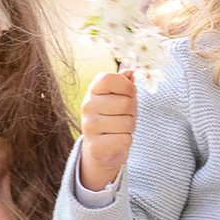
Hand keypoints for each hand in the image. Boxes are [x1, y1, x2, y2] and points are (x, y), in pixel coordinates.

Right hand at [78, 68, 136, 191]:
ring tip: (119, 129)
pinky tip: (116, 140)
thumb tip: (129, 72)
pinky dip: (126, 141)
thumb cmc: (115, 115)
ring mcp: (89, 127)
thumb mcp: (121, 96)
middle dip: (132, 111)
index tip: (129, 93)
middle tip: (123, 116)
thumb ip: (125, 83)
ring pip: (127, 122)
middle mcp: (87, 106)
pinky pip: (125, 140)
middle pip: (125, 103)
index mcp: (93, 89)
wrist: (101, 147)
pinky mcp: (95, 147)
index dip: (126, 86)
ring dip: (129, 127)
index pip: (110, 79)